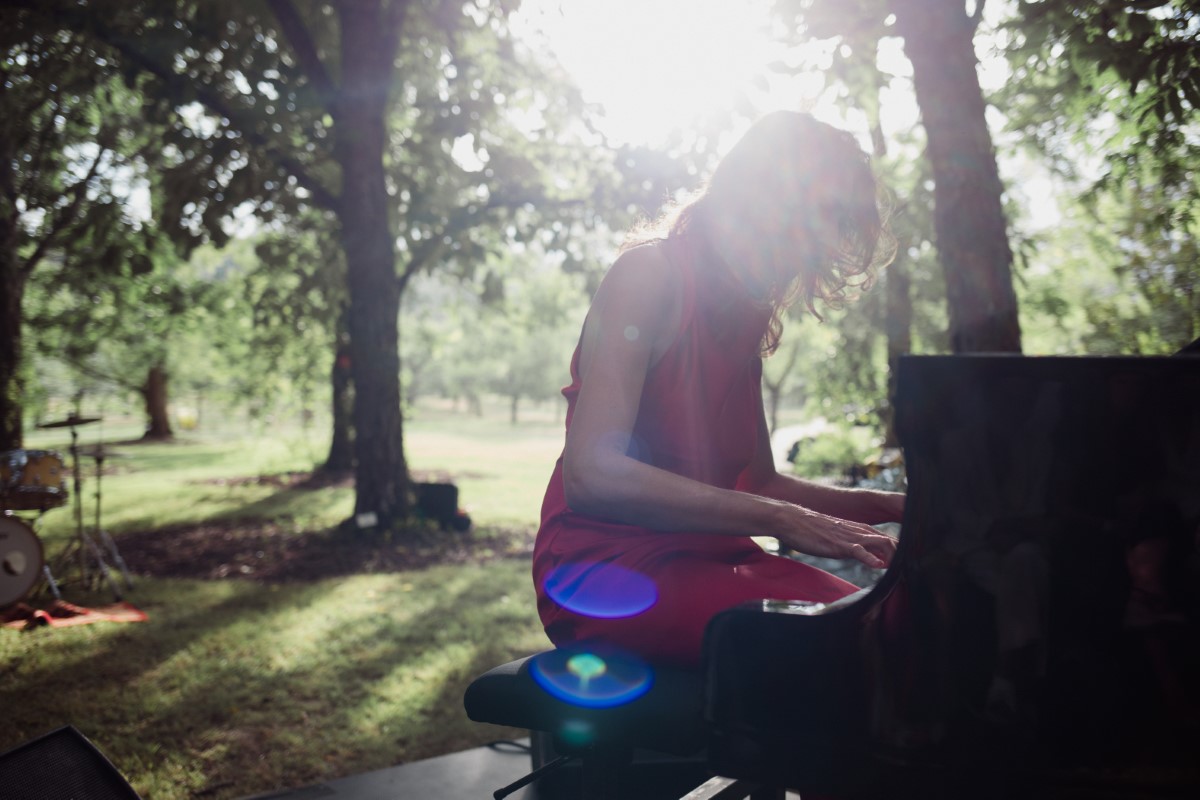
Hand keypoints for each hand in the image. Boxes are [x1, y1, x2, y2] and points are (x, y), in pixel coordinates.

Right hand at [777, 505, 896, 569]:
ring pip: (879, 542)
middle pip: (890, 539)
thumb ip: (851, 544)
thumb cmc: (810, 529)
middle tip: (912, 569)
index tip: (908, 564)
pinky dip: (869, 558)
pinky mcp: (837, 544)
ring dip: (893, 555)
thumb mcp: (835, 536)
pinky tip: (877, 566)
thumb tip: (864, 556)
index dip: (900, 550)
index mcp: (858, 530)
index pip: (887, 538)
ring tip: (902, 568)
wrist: (791, 519)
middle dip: (903, 553)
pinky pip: (857, 550)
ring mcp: (848, 537)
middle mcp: (857, 531)